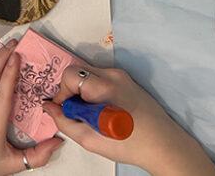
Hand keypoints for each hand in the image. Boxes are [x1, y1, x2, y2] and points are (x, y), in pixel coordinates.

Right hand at [43, 65, 214, 175]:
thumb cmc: (130, 145)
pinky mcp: (126, 78)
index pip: (70, 75)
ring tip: (90, 112)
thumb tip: (50, 108)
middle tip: (76, 112)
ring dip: (81, 89)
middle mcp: (113, 75)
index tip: (64, 109)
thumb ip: (66, 122)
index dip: (62, 92)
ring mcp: (121, 75)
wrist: (164, 144)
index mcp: (105, 88)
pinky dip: (93, 89)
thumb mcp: (91, 140)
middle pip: (77, 70)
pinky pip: (99, 77)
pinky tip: (101, 109)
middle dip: (70, 89)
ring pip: (87, 73)